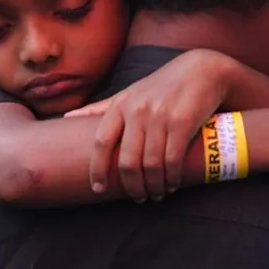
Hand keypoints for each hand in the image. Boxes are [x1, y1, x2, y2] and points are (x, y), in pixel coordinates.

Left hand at [65, 50, 234, 201]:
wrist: (202, 70)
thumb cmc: (161, 86)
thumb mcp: (129, 94)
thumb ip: (100, 109)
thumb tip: (66, 118)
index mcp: (120, 106)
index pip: (100, 142)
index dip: (97, 169)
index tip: (98, 188)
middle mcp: (137, 110)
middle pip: (127, 160)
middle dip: (132, 186)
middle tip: (138, 198)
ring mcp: (159, 116)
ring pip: (151, 164)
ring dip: (154, 186)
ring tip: (156, 194)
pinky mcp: (182, 122)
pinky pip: (172, 160)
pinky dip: (171, 178)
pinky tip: (171, 184)